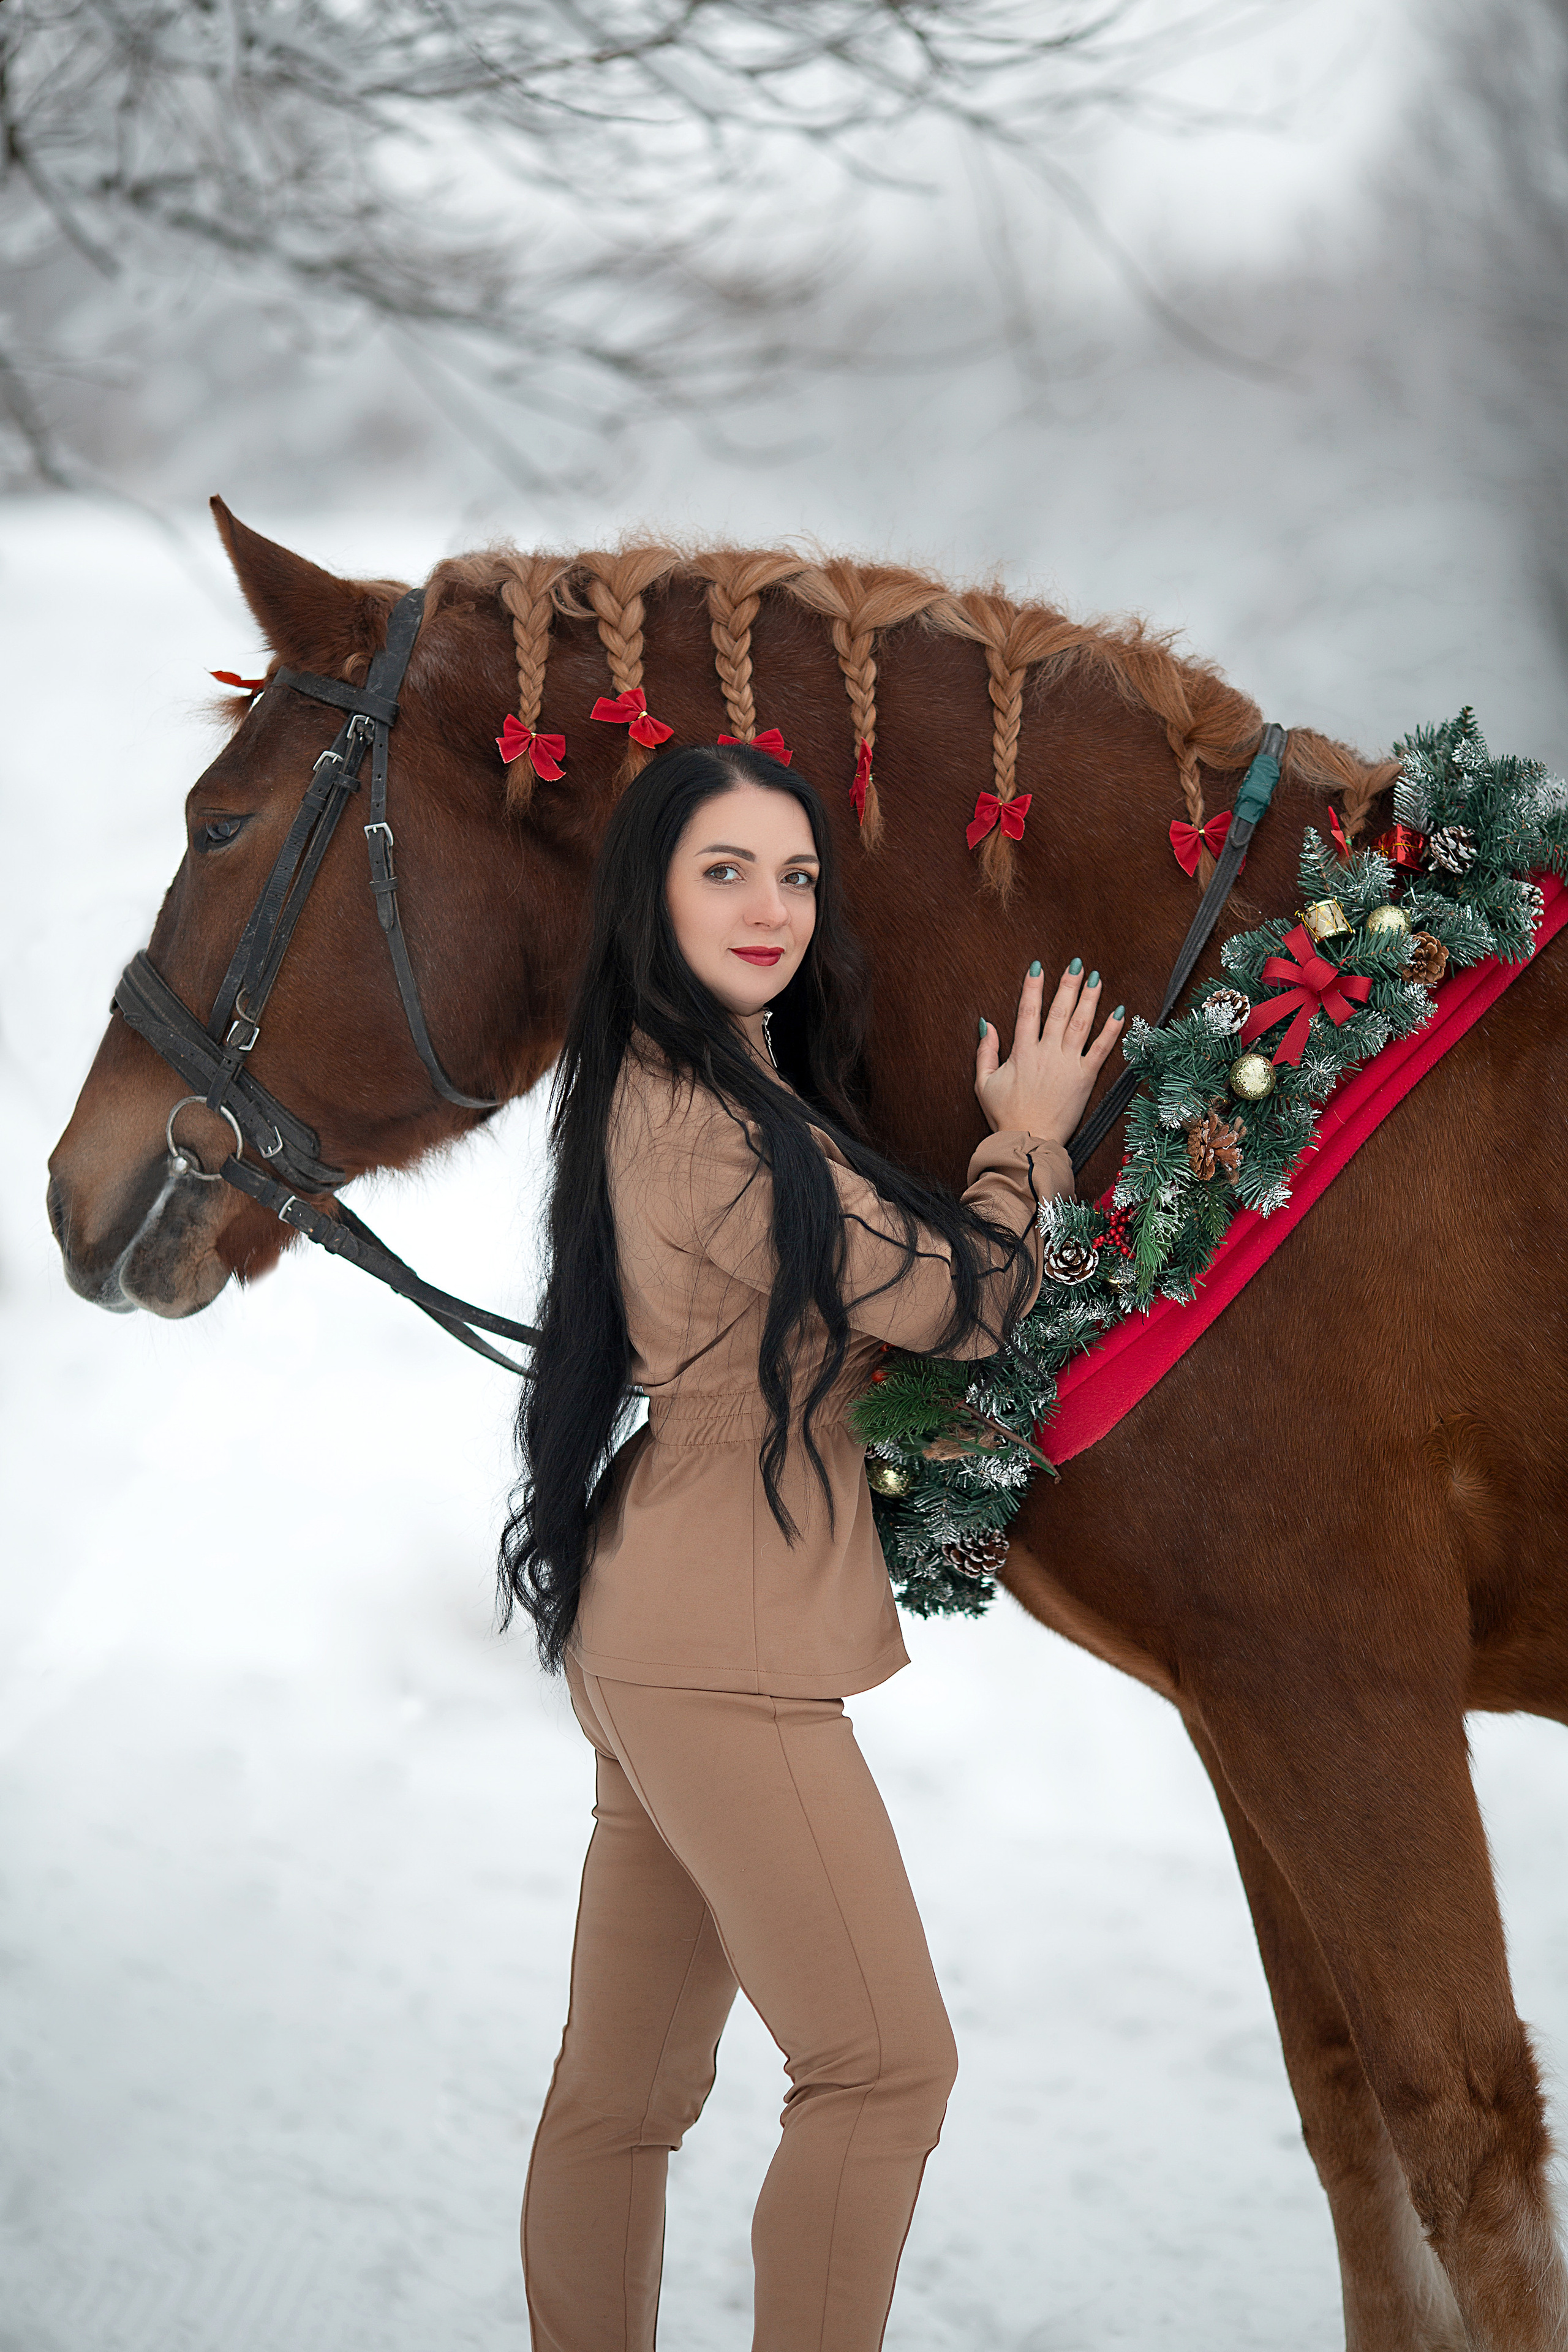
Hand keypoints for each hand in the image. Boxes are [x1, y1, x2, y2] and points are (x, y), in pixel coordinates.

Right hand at [974, 961, 1125, 1146]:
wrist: (1029, 1141)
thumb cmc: (1006, 1116)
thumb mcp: (984, 1084)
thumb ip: (985, 1052)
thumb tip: (987, 1024)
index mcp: (1022, 1053)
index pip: (1028, 1011)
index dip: (1033, 987)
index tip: (1038, 968)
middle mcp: (1047, 1053)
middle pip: (1059, 1011)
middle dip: (1068, 985)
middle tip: (1076, 964)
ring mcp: (1068, 1064)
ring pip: (1081, 1023)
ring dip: (1090, 999)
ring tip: (1096, 978)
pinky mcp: (1086, 1078)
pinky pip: (1101, 1050)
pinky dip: (1111, 1030)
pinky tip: (1119, 1013)